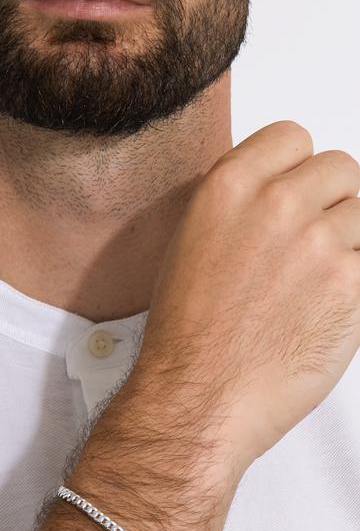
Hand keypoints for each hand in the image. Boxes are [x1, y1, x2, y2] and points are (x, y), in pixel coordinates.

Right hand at [136, 120, 359, 475]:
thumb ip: (240, 206)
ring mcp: (321, 243)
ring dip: (351, 244)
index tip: (298, 191)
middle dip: (333, 201)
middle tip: (316, 241)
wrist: (198, 393)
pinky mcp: (355, 285)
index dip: (298, 167)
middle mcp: (276, 204)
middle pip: (342, 169)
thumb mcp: (191, 242)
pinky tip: (331, 306)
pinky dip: (357, 283)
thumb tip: (280, 192)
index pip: (293, 137)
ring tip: (318, 282)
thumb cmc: (188, 332)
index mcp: (228, 187)